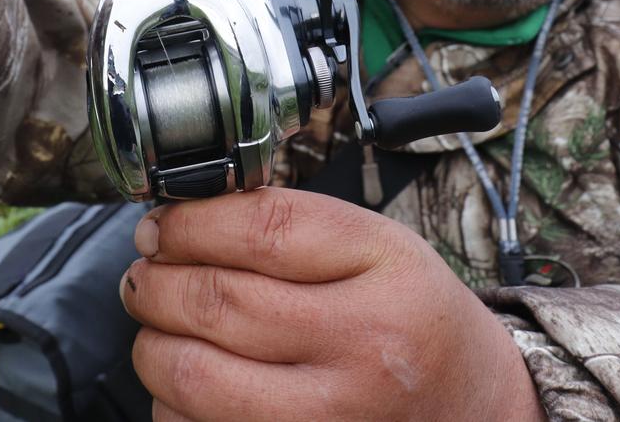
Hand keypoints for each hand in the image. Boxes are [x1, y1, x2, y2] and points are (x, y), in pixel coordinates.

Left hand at [119, 188, 545, 421]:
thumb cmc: (413, 320)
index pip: (262, 230)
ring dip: (152, 342)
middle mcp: (364, 350)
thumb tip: (181, 218)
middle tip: (146, 273)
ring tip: (160, 325)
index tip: (162, 224)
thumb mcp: (380, 247)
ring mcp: (331, 419)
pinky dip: (171, 401)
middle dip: (155, 281)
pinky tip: (188, 380)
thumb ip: (291, 223)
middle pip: (216, 300)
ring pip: (192, 374)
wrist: (473, 410)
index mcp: (387, 274)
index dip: (189, 222)